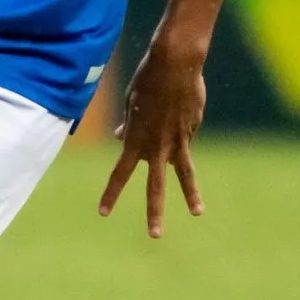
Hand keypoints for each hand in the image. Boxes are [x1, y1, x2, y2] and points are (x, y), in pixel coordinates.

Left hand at [98, 46, 207, 238]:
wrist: (175, 64)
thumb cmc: (148, 79)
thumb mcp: (132, 104)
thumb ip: (129, 125)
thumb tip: (121, 138)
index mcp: (135, 139)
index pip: (120, 174)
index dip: (111, 194)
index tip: (103, 213)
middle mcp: (156, 146)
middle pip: (154, 186)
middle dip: (153, 212)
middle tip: (154, 235)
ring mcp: (178, 140)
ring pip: (184, 174)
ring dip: (190, 195)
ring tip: (196, 212)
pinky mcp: (193, 130)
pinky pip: (186, 139)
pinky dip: (182, 132)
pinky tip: (182, 109)